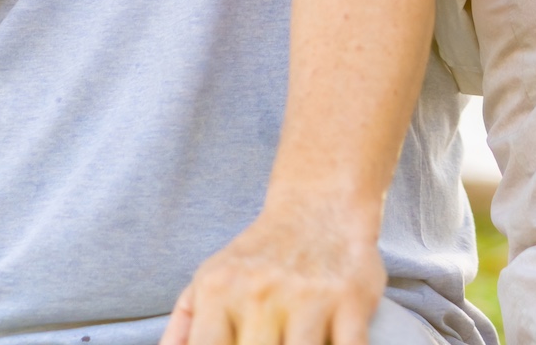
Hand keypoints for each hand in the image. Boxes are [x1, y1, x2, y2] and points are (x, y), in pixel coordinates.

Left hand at [162, 204, 385, 344]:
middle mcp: (261, 294)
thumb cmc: (261, 256)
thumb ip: (183, 329)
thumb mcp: (210, 281)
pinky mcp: (352, 302)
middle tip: (267, 343)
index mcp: (220, 292)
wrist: (321, 205)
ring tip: (291, 342)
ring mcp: (309, 298)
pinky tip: (328, 342)